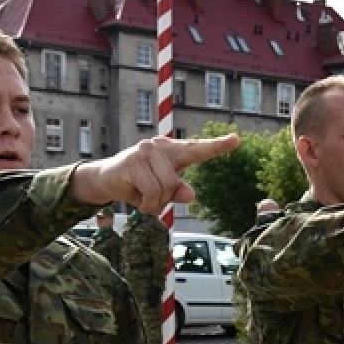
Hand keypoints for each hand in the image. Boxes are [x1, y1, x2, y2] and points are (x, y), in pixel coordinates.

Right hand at [71, 133, 241, 213]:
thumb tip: (190, 194)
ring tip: (143, 196)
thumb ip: (178, 192)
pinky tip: (136, 197)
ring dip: (154, 202)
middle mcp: (160, 146)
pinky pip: (151, 192)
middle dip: (165, 199)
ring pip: (164, 189)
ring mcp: (145, 151)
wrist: (107, 180)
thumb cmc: (140, 185)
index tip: (236, 140)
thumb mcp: (163, 192)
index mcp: (173, 152)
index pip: (198, 149)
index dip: (217, 147)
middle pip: (176, 183)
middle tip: (151, 197)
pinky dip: (146, 203)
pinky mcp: (133, 161)